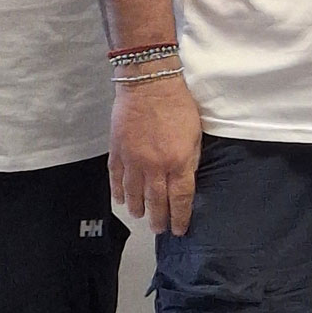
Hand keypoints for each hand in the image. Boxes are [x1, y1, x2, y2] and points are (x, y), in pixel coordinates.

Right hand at [109, 76, 202, 235]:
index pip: (180, 199)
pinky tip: (121, 200)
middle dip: (158, 219)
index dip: (179, 217)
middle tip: (159, 229)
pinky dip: (118, 191)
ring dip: (138, 209)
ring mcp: (132, 160)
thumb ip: (190, 161)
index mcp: (177, 162)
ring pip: (133, 194)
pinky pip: (116, 178)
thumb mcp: (195, 135)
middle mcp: (154, 166)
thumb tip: (186, 182)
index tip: (179, 229)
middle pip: (156, 201)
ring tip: (141, 216)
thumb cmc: (178, 105)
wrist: (148, 83)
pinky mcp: (117, 151)